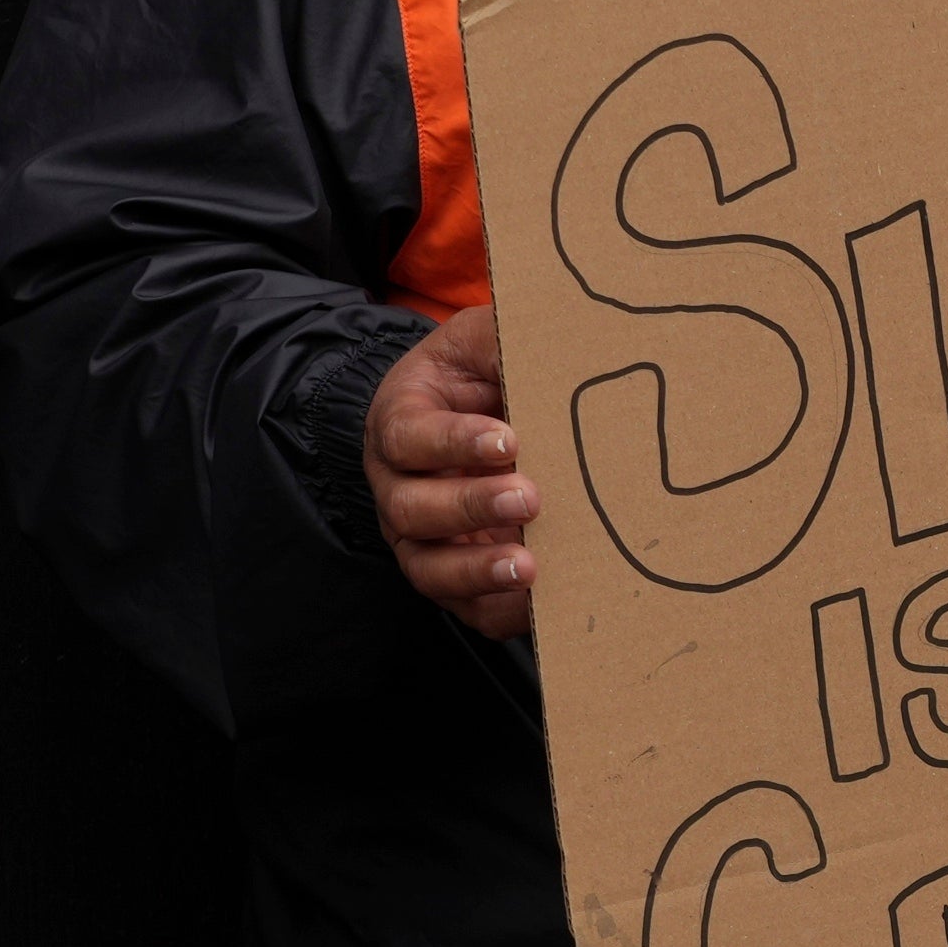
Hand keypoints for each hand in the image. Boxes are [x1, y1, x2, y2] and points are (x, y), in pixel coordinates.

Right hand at [363, 306, 538, 640]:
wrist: (487, 415)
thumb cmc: (484, 374)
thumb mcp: (486, 340)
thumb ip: (501, 338)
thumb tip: (547, 339)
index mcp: (401, 422)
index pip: (408, 437)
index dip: (452, 442)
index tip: (506, 440)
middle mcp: (400, 487)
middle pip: (412, 509)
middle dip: (470, 506)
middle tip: (529, 498)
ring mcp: (424, 539)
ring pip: (430, 568)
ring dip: (478, 570)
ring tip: (529, 565)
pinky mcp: (459, 576)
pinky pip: (470, 609)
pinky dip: (501, 609)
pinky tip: (540, 599)